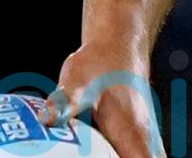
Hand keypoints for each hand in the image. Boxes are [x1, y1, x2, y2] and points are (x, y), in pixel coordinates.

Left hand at [41, 44, 164, 157]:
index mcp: (136, 139)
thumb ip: (64, 103)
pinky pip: (131, 157)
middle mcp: (145, 144)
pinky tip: (85, 153)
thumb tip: (46, 118)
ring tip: (86, 156)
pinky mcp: (133, 138)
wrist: (117, 45)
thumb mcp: (77, 82)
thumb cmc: (99, 64)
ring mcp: (142, 142)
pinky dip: (113, 156)